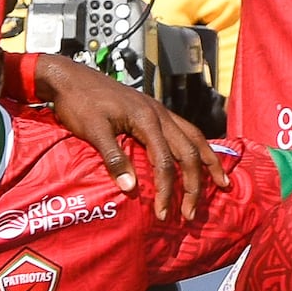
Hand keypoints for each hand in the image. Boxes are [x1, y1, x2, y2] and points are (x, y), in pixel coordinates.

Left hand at [35, 54, 215, 219]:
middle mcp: (159, 113)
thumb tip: (131, 188)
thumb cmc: (78, 102)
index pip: (165, 161)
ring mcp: (159, 110)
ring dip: (208, 162)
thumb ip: (113, 157)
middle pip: (188, 151)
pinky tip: (201, 157)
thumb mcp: (92, 130)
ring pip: (194, 137)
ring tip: (221, 183)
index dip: (167, 190)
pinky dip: (198, 147)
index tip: (163, 214)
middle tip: (191, 212)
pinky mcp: (153, 111)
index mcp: (145, 118)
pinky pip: (185, 130)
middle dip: (194, 184)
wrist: (70, 77)